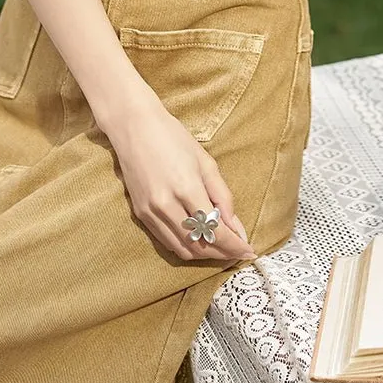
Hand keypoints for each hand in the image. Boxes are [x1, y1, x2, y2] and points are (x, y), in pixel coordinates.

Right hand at [103, 94, 256, 262]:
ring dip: (204, 254)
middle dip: (222, 253)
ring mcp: (150, 212)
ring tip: (221, 248)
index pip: (215, 231)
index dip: (234, 246)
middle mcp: (166, 205)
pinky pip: (166, 241)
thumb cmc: (173, 138)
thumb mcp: (206, 162)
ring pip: (182, 249)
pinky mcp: (140, 215)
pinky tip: (198, 240)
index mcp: (187, 188)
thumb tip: (237, 227)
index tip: (249, 251)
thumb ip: (223, 197)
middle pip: (199, 246)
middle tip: (237, 252)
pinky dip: (185, 246)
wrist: (134, 127)